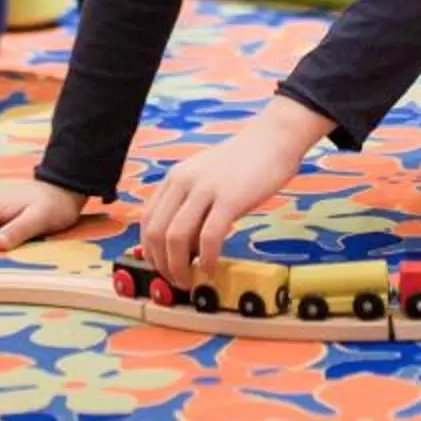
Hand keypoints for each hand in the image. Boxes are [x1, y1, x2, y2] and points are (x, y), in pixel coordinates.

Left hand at [143, 106, 319, 286]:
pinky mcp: (229, 199)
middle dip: (161, 264)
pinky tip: (211, 268)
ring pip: (176, 238)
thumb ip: (191, 204)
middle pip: (156, 233)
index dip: (150, 250)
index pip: (147, 220)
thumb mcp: (205, 178)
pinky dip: (206, 259)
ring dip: (179, 267)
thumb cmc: (243, 162)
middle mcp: (183, 182)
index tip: (161, 267)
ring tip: (190, 280)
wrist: (272, 140)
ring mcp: (205, 190)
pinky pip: (209, 237)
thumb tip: (186, 245)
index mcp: (175, 178)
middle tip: (176, 280)